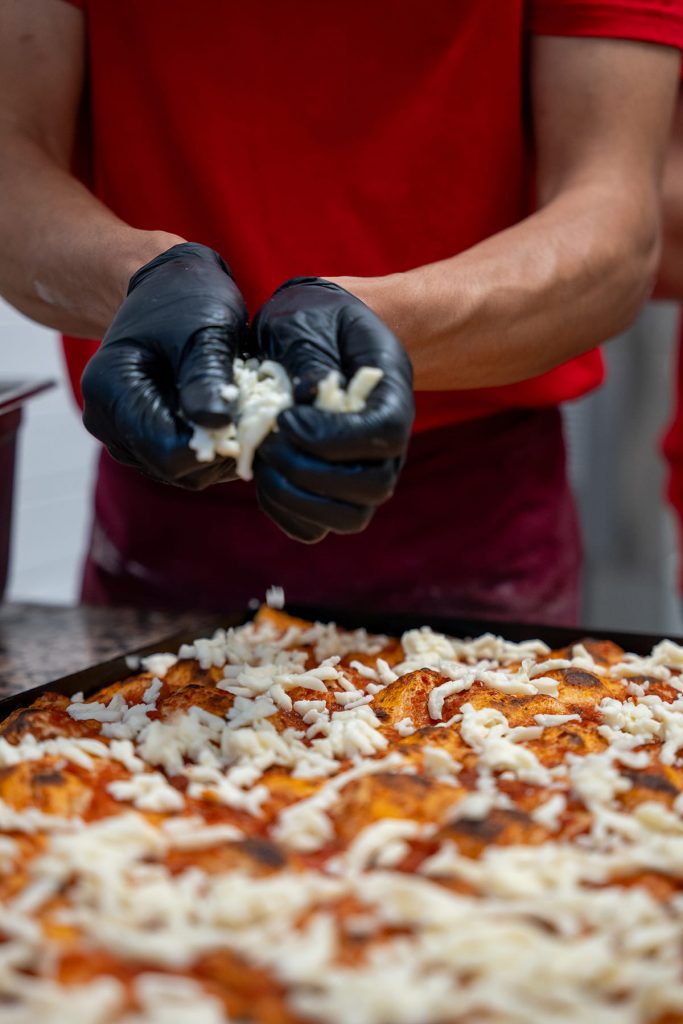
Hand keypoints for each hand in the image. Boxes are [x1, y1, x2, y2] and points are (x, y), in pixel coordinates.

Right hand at [81, 242, 247, 488]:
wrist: (169, 288)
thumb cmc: (188, 299)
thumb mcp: (206, 329)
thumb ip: (207, 376)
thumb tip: (215, 424)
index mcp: (110, 389)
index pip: (167, 450)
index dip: (213, 443)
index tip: (245, 414)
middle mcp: (105, 421)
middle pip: (173, 467)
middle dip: (217, 447)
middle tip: (246, 408)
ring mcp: (121, 436)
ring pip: (181, 472)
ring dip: (216, 448)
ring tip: (233, 405)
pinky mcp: (140, 443)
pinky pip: (182, 465)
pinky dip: (209, 446)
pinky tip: (223, 413)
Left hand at [251, 277, 414, 541]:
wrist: (319, 330)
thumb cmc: (314, 319)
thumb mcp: (308, 318)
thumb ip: (310, 357)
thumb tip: (307, 400)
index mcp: (391, 393)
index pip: (386, 433)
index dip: (334, 437)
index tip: (286, 419)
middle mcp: (389, 443)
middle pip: (374, 487)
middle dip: (311, 473)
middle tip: (269, 444)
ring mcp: (365, 472)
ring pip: (350, 517)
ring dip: (298, 500)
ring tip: (263, 463)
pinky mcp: (334, 493)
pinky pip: (318, 526)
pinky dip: (286, 513)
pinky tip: (262, 479)